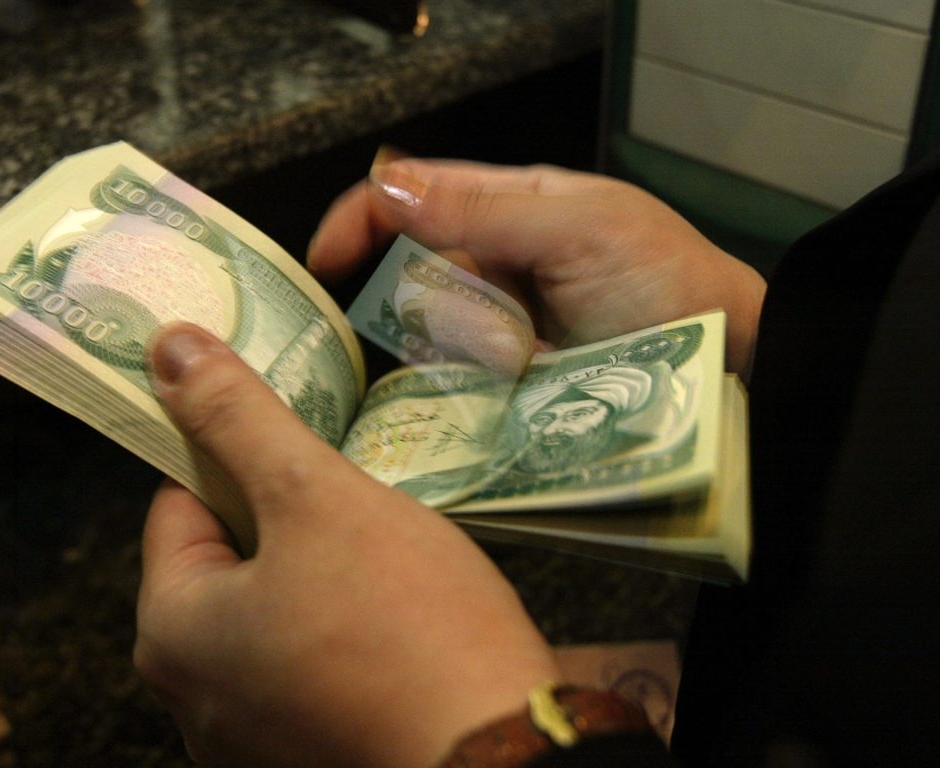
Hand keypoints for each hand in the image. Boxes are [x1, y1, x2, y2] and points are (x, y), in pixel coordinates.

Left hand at [134, 322, 561, 767]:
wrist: (500, 757)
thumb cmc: (407, 628)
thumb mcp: (316, 497)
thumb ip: (238, 419)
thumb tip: (167, 348)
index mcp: (174, 634)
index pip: (180, 504)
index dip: (236, 454)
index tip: (292, 431)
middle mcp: (195, 699)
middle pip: (228, 560)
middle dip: (286, 517)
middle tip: (351, 491)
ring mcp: (252, 740)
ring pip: (277, 610)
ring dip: (321, 570)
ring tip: (385, 552)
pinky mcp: (311, 753)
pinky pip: (311, 661)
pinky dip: (343, 626)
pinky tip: (397, 613)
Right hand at [307, 152, 765, 375]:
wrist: (723, 365)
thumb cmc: (669, 283)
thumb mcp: (581, 227)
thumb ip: (484, 207)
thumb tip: (387, 184)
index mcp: (509, 207)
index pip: (410, 197)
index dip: (359, 221)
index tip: (326, 263)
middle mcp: (494, 263)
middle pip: (416, 278)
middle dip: (454, 308)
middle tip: (513, 332)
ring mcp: (500, 324)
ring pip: (435, 335)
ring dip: (477, 350)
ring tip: (535, 362)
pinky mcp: (507, 378)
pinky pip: (457, 381)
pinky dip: (475, 386)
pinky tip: (518, 388)